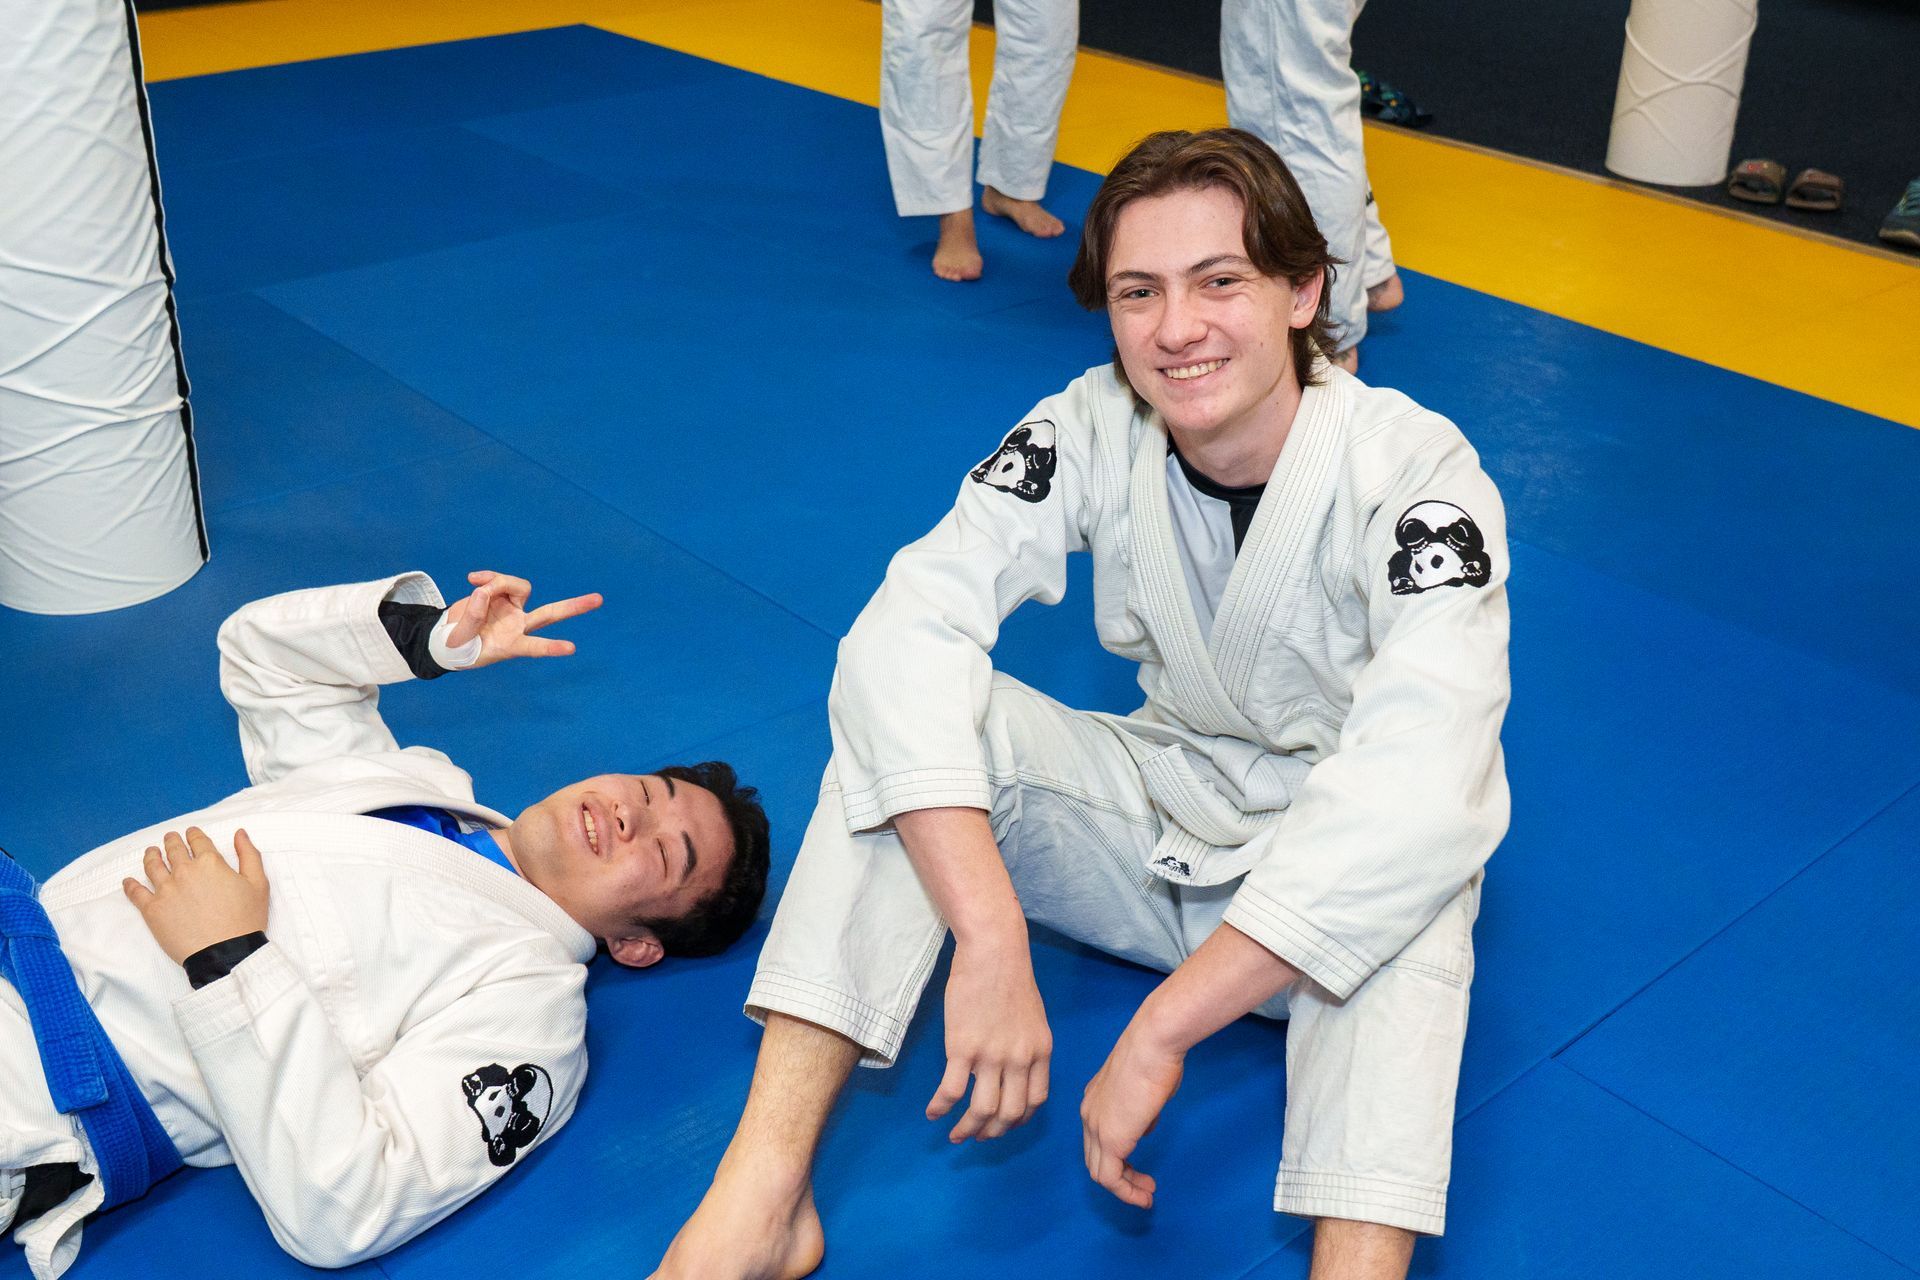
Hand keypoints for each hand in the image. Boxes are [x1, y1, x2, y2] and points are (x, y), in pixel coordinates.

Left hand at [122, 828, 270, 964]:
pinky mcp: (152, 910)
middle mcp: (184, 872)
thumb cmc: (245, 920)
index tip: (190, 833)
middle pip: (173, 849)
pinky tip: (128, 881)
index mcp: (210, 863)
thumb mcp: (258, 884)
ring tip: (151, 852)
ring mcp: (165, 890)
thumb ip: (249, 855)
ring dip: (151, 856)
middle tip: (169, 838)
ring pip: (152, 866)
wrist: (226, 953)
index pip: (198, 841)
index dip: (193, 834)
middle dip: (171, 841)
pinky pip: (136, 893)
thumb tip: (239, 834)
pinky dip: (130, 885)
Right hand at [443, 570, 601, 668]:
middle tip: (599, 599)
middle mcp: (518, 626)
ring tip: (474, 585)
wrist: (449, 637)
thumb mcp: (459, 639)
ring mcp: (513, 609)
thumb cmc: (458, 646)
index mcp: (511, 645)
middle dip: (574, 607)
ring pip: (520, 587)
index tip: (571, 649)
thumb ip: (471, 617)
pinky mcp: (502, 595)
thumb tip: (483, 592)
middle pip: (551, 614)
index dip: (551, 647)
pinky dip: (487, 577)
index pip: (534, 647)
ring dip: (498, 582)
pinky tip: (472, 577)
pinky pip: (500, 580)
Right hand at [927, 937, 1051, 1141]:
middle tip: (977, 1136)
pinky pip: (952, 1091)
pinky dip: (941, 1108)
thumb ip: (1027, 1045)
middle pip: (1010, 1114)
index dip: (1019, 1119)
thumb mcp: (1032, 1016)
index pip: (1035, 1101)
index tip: (1005, 1124)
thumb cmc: (1009, 976)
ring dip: (967, 1130)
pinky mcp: (962, 1048)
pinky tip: (933, 1112)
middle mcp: (1020, 1059)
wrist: (994, 950)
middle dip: (992, 1133)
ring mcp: (991, 1056)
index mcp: (1040, 1052)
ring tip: (955, 1136)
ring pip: (982, 1111)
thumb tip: (1016, 1066)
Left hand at [1080, 1020, 1185, 1208]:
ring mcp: (1096, 1127)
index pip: (1098, 1138)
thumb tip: (1144, 1126)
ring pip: (1101, 1172)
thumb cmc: (1156, 1057)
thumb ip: (1142, 1111)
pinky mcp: (1110, 1139)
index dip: (1118, 1156)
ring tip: (1147, 1195)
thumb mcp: (1147, 1089)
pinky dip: (1126, 1192)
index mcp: (1095, 1099)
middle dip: (1121, 1177)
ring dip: (1125, 1189)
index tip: (1140, 1166)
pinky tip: (1144, 1196)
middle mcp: (1089, 1114)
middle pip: (1096, 1158)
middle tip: (1145, 1185)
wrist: (1153, 1043)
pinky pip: (1111, 1177)